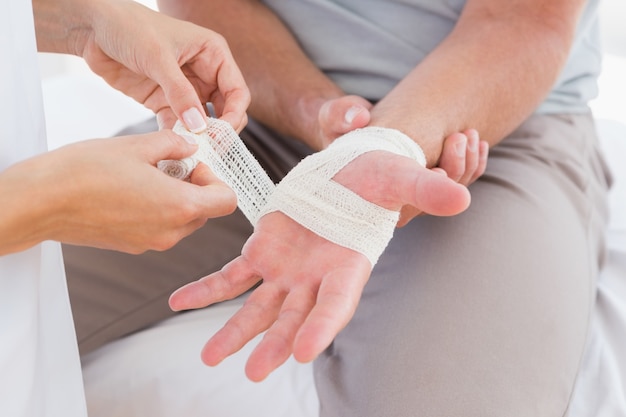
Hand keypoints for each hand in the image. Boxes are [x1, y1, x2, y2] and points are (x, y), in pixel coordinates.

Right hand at [1, 131, 235, 254]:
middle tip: (169, 164)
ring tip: (146, 174)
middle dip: (195, 186)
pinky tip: (129, 189)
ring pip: (182, 220)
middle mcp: (170, 232)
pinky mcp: (132, 246)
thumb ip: (173, 145)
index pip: (226, 201)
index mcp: (179, 207)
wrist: (40, 202)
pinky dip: (156, 210)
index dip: (216, 179)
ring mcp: (150, 243)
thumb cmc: (85, 172)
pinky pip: (159, 227)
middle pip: (205, 211)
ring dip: (175, 197)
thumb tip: (190, 147)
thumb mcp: (137, 146)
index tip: (194, 164)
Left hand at [80, 1, 249, 131]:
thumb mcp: (158, 58)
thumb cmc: (128, 26)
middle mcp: (204, 72)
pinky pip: (178, 125)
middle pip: (225, 110)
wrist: (92, 28)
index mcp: (213, 54)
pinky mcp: (165, 101)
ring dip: (199, 137)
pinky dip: (177, 138)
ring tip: (191, 151)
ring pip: (203, 121)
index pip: (237, 91)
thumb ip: (180, 93)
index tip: (221, 134)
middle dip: (219, 130)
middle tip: (210, 148)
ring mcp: (184, 89)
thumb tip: (199, 126)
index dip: (233, 115)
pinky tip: (173, 148)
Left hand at [169, 150, 469, 380]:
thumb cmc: (378, 176)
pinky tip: (179, 302)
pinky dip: (207, 290)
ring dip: (235, 331)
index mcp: (349, 263)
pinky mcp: (263, 252)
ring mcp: (287, 269)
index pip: (337, 302)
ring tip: (211, 356)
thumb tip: (460, 199)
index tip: (304, 351)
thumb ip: (424, 191)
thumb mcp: (398, 177)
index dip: (323, 325)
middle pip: (296, 317)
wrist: (348, 170)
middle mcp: (317, 276)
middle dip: (277, 344)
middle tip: (256, 371)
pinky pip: (231, 276)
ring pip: (259, 307)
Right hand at [315, 98, 486, 224]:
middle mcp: (396, 206)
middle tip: (460, 135)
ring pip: (454, 192)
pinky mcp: (427, 186)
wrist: (345, 135)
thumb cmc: (338, 131)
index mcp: (374, 198)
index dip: (436, 181)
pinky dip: (473, 165)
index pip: (415, 202)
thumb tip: (359, 118)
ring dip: (468, 162)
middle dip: (459, 165)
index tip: (446, 147)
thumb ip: (341, 116)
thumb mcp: (334, 119)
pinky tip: (477, 144)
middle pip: (441, 198)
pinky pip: (459, 185)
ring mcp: (414, 198)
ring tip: (468, 133)